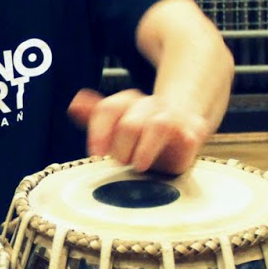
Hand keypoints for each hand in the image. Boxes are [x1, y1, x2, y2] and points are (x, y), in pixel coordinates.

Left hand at [68, 88, 208, 174]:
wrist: (181, 129)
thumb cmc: (142, 134)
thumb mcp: (116, 126)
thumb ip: (95, 117)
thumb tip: (74, 104)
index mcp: (128, 103)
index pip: (109, 109)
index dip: (99, 132)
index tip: (95, 154)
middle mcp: (150, 106)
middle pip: (130, 122)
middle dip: (121, 147)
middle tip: (121, 161)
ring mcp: (172, 118)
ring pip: (157, 126)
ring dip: (145, 149)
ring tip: (138, 165)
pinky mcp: (193, 132)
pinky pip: (186, 137)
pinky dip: (177, 149)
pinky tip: (169, 163)